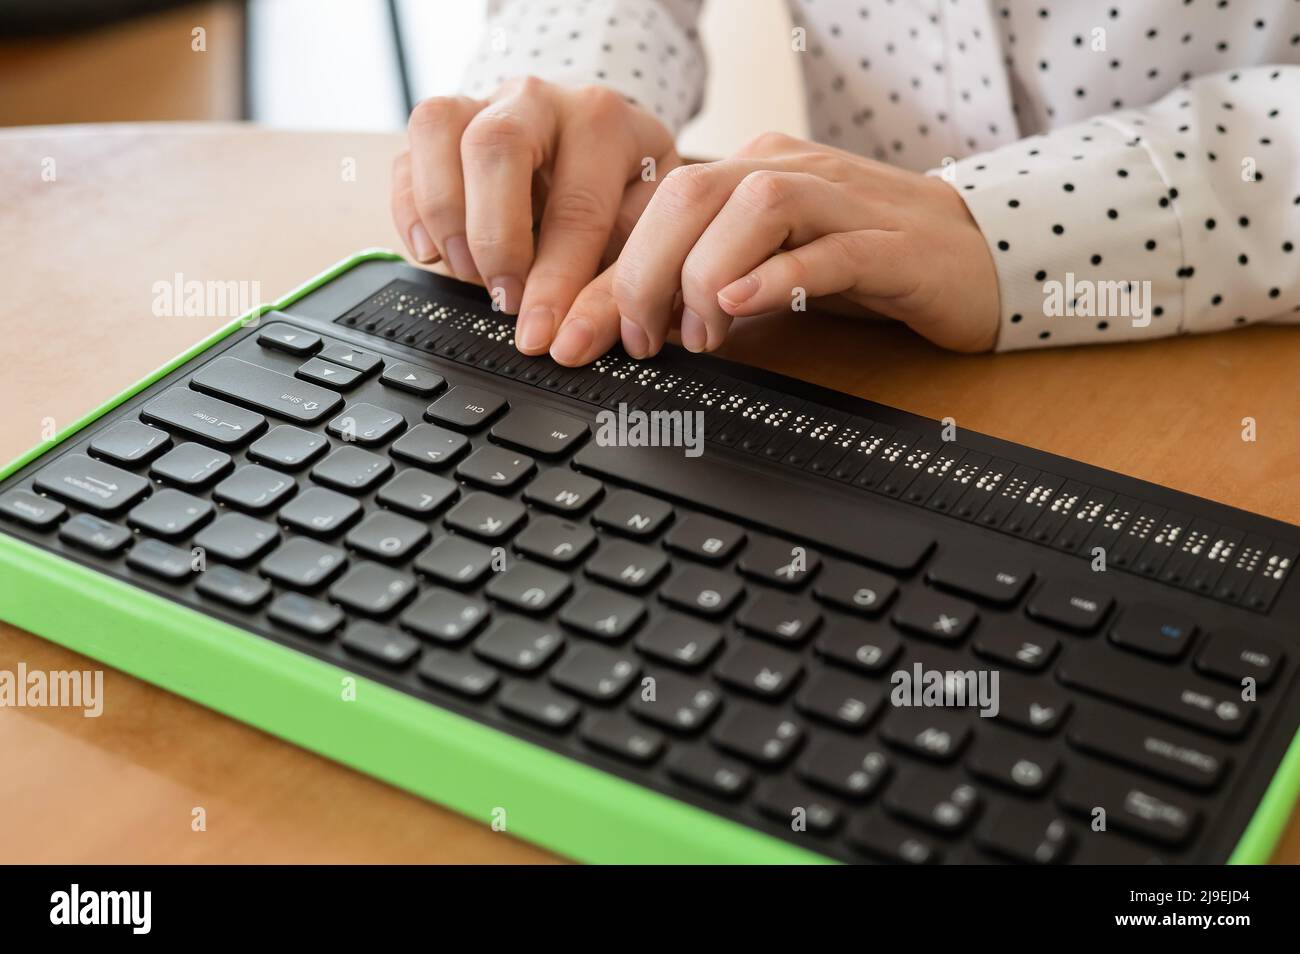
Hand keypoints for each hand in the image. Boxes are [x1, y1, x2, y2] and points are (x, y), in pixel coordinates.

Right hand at [390, 77, 678, 353]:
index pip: (576, 205)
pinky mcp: (441, 128)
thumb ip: (610, 295)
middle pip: (496, 145)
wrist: (601, 146)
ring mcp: (482, 104)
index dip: (555, 281)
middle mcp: (539, 101)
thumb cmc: (621, 193)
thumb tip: (570, 344)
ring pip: (437, 128)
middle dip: (494, 238)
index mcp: (604, 124)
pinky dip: (409, 209)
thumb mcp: (638, 240)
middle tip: (503, 298)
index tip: (541, 335)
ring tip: (469, 272)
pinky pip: (405, 153)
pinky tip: (430, 251)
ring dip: (444, 214)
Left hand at [547, 132, 999, 364]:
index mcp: (748, 175)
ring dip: (706, 276)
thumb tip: (627, 326)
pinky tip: (742, 309)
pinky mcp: (891, 245)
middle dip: (641, 272)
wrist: (976, 255)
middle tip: (635, 341)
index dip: (602, 272)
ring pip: (756, 206)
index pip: (656, 208)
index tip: (569, 334)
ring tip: (698, 336)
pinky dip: (779, 277)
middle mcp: (788, 173)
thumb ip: (705, 289)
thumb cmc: (862, 265)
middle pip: (692, 195)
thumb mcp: (766, 274)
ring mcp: (843, 203)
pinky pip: (829, 248)